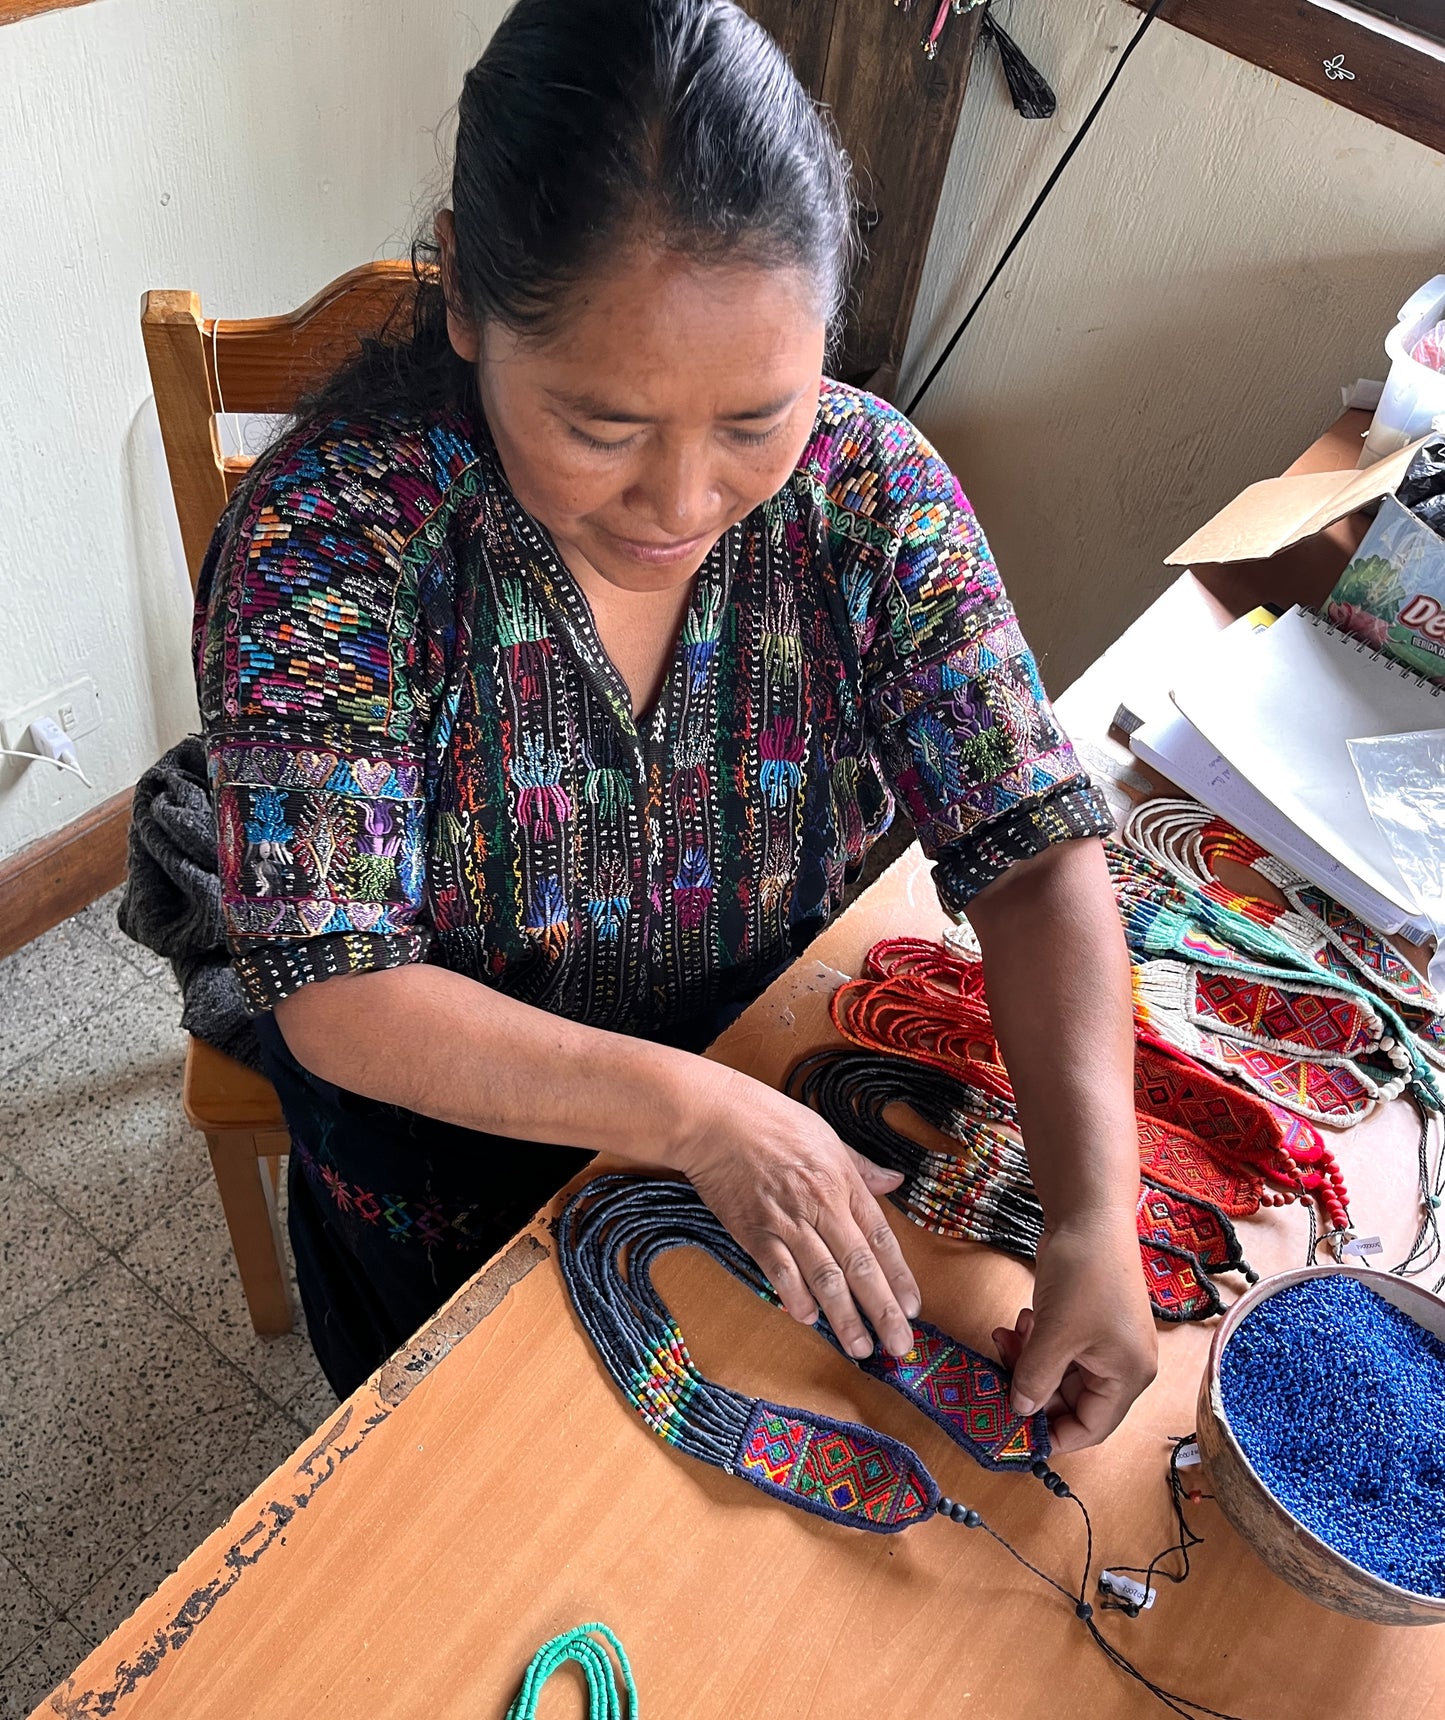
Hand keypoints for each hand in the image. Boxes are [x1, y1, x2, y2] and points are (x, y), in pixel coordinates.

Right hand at [671, 1063, 921, 1358]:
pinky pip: (780, 1271)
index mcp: (843, 1181)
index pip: (881, 1238)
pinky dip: (794, 1296)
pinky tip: (807, 1318)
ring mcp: (787, 1220)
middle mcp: (821, 1204)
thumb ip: (861, 1166)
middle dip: (882, 1309)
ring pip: (824, 1277)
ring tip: (859, 1346)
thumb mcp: (826, 1135)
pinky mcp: (754, 1231)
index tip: (912, 1308)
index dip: (899, 1277)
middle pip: (859, 1265)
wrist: (715, 1118)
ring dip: (844, 1316)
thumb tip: (894, 1180)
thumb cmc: (770, 1120)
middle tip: (898, 1344)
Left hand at [992, 1219, 1155, 1453]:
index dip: (1053, 1435)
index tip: (1013, 1432)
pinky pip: (1056, 1348)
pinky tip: (1020, 1321)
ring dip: (1028, 1361)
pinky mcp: (1085, 1322)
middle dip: (1032, 1389)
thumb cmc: (1084, 1275)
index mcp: (1127, 1376)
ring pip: (1059, 1373)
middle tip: (999, 1372)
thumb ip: (1036, 1378)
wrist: (1089, 1216)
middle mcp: (1121, 1365)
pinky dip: (1034, 1341)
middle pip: (1072, 1401)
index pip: (1091, 1428)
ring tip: (1006, 1337)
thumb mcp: (1055, 1333)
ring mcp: (1103, 1342)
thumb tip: (1020, 1413)